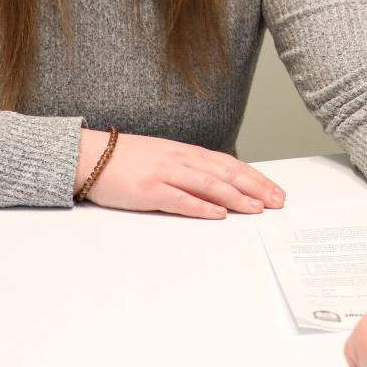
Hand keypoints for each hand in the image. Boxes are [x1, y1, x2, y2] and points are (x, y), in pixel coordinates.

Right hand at [76, 130, 284, 217]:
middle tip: (277, 202)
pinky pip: (179, 199)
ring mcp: (164, 173)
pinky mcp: (147, 189)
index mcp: (185, 152)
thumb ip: (188, 168)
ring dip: (236, 197)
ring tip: (257, 209)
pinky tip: (219, 214)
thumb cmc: (125, 159)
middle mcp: (180, 159)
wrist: (89, 155)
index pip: (229, 164)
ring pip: (208, 185)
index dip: (255, 177)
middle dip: (255, 188)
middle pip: (226, 173)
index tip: (275, 190)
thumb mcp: (163, 157)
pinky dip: (201, 207)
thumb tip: (217, 184)